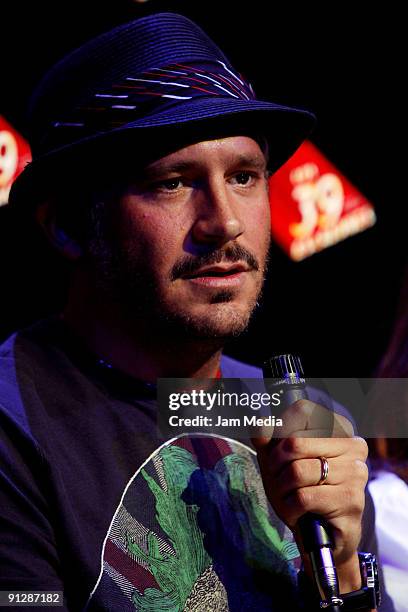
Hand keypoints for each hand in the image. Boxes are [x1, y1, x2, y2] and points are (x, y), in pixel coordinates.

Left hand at [251, 399, 368, 592]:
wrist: (321, 537)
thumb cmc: (300, 492)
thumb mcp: (278, 462)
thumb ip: (266, 440)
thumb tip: (259, 425)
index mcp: (339, 429)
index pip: (302, 411)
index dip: (280, 430)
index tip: (278, 451)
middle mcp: (353, 446)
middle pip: (294, 442)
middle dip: (276, 466)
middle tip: (279, 480)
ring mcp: (356, 473)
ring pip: (297, 471)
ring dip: (282, 489)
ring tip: (289, 497)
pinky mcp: (352, 500)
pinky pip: (304, 497)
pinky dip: (290, 507)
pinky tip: (298, 513)